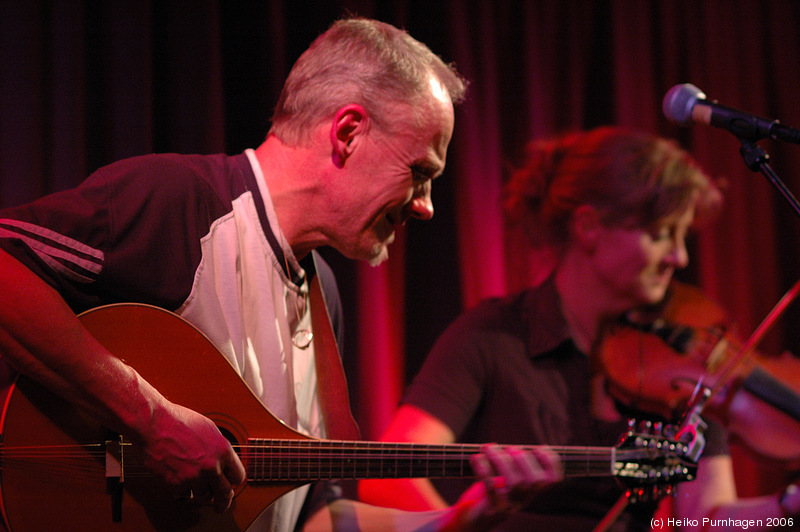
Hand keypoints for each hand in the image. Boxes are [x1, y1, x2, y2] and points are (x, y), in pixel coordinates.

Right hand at [140, 402, 245, 512]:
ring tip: (197, 487)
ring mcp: (194, 477)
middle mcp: (211, 466)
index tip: (230, 484)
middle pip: (225, 493)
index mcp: (223, 450)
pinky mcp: (176, 484)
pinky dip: (183, 490)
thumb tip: (224, 461)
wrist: (154, 424)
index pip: (238, 476)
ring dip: (201, 494)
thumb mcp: (209, 429)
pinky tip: (180, 479)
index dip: (233, 481)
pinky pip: (184, 494)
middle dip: (223, 501)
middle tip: (221, 505)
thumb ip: (218, 448)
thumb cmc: (178, 421)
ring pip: (204, 497)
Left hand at [445, 444, 561, 530]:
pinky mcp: (492, 510)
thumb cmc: (490, 493)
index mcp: (531, 490)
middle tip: (508, 448)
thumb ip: (512, 464)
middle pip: (534, 480)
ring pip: (514, 482)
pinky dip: (484, 470)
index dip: (551, 462)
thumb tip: (512, 448)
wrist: (471, 519)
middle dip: (523, 458)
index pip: (552, 479)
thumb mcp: (506, 478)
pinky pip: (491, 488)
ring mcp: (509, 506)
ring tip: (488, 448)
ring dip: (500, 459)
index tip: (539, 447)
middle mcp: (523, 499)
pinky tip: (477, 458)